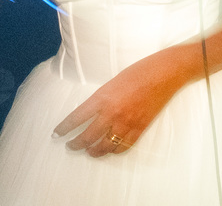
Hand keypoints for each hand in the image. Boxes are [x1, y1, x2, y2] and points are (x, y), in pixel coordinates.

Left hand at [54, 53, 184, 156]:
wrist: (165, 73)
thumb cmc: (139, 71)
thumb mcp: (113, 82)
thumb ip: (102, 98)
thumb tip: (92, 112)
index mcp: (102, 97)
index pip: (76, 118)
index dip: (63, 128)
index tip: (56, 134)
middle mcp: (111, 113)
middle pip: (87, 137)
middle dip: (75, 144)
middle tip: (70, 145)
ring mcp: (126, 123)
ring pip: (104, 146)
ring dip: (93, 151)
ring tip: (88, 151)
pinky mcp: (140, 129)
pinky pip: (123, 147)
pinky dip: (113, 151)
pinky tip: (109, 150)